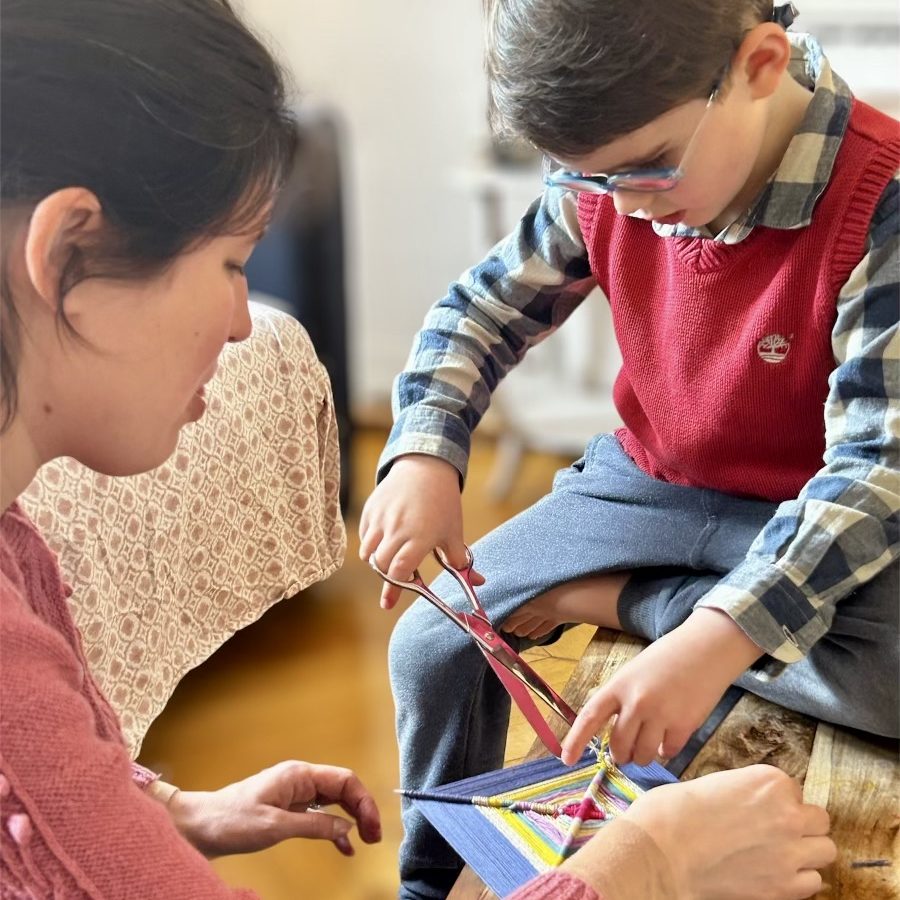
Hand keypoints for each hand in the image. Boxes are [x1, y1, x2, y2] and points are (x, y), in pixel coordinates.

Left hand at [166, 760, 380, 857]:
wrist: (199, 827)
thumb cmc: (233, 821)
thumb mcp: (276, 826)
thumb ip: (315, 826)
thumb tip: (347, 829)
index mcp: (299, 775)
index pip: (344, 780)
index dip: (363, 801)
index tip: (373, 827)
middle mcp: (300, 779)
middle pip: (343, 788)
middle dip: (362, 810)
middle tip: (374, 837)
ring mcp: (294, 792)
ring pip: (334, 800)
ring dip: (351, 818)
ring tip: (365, 841)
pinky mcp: (287, 807)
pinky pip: (320, 813)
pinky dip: (334, 827)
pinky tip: (343, 847)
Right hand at [359, 454, 481, 608]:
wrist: (425, 468)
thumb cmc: (443, 503)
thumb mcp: (454, 532)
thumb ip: (460, 560)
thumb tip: (478, 583)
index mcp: (420, 536)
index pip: (400, 571)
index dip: (395, 588)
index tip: (389, 602)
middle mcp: (397, 528)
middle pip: (382, 565)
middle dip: (388, 575)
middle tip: (398, 574)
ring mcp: (381, 519)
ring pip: (368, 553)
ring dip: (377, 561)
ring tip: (392, 554)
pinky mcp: (370, 510)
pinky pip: (364, 537)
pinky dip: (371, 543)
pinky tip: (386, 537)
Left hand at [562, 609, 762, 765]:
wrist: (705, 648)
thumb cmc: (666, 658)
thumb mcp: (634, 672)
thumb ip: (622, 700)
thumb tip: (616, 737)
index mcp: (618, 686)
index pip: (590, 718)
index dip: (576, 741)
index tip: (566, 759)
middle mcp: (636, 702)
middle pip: (618, 746)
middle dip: (620, 754)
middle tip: (626, 750)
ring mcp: (661, 715)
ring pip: (642, 756)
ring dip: (643, 756)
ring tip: (649, 743)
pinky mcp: (684, 726)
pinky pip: (668, 753)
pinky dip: (666, 751)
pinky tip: (669, 737)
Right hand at [622, 765, 834, 899]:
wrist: (662, 854)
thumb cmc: (673, 813)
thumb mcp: (711, 785)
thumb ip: (743, 795)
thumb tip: (748, 807)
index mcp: (768, 781)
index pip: (794, 789)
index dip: (776, 801)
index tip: (757, 809)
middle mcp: (788, 813)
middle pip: (819, 819)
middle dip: (801, 824)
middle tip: (775, 832)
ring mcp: (790, 852)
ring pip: (825, 850)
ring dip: (806, 851)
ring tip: (779, 855)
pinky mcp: (785, 887)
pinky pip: (813, 882)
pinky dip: (798, 880)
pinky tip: (774, 876)